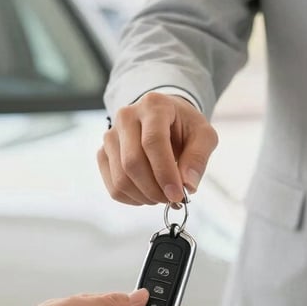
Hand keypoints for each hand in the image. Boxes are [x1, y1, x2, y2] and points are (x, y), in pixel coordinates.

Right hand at [98, 92, 218, 204]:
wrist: (164, 119)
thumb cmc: (184, 126)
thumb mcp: (203, 135)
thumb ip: (198, 158)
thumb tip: (188, 186)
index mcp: (154, 106)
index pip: (153, 142)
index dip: (165, 172)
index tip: (178, 195)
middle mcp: (126, 116)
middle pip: (132, 162)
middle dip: (155, 189)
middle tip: (173, 199)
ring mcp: (111, 135)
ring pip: (121, 178)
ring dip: (145, 196)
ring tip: (162, 195)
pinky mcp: (103, 153)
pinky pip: (113, 186)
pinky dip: (133, 199)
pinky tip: (148, 194)